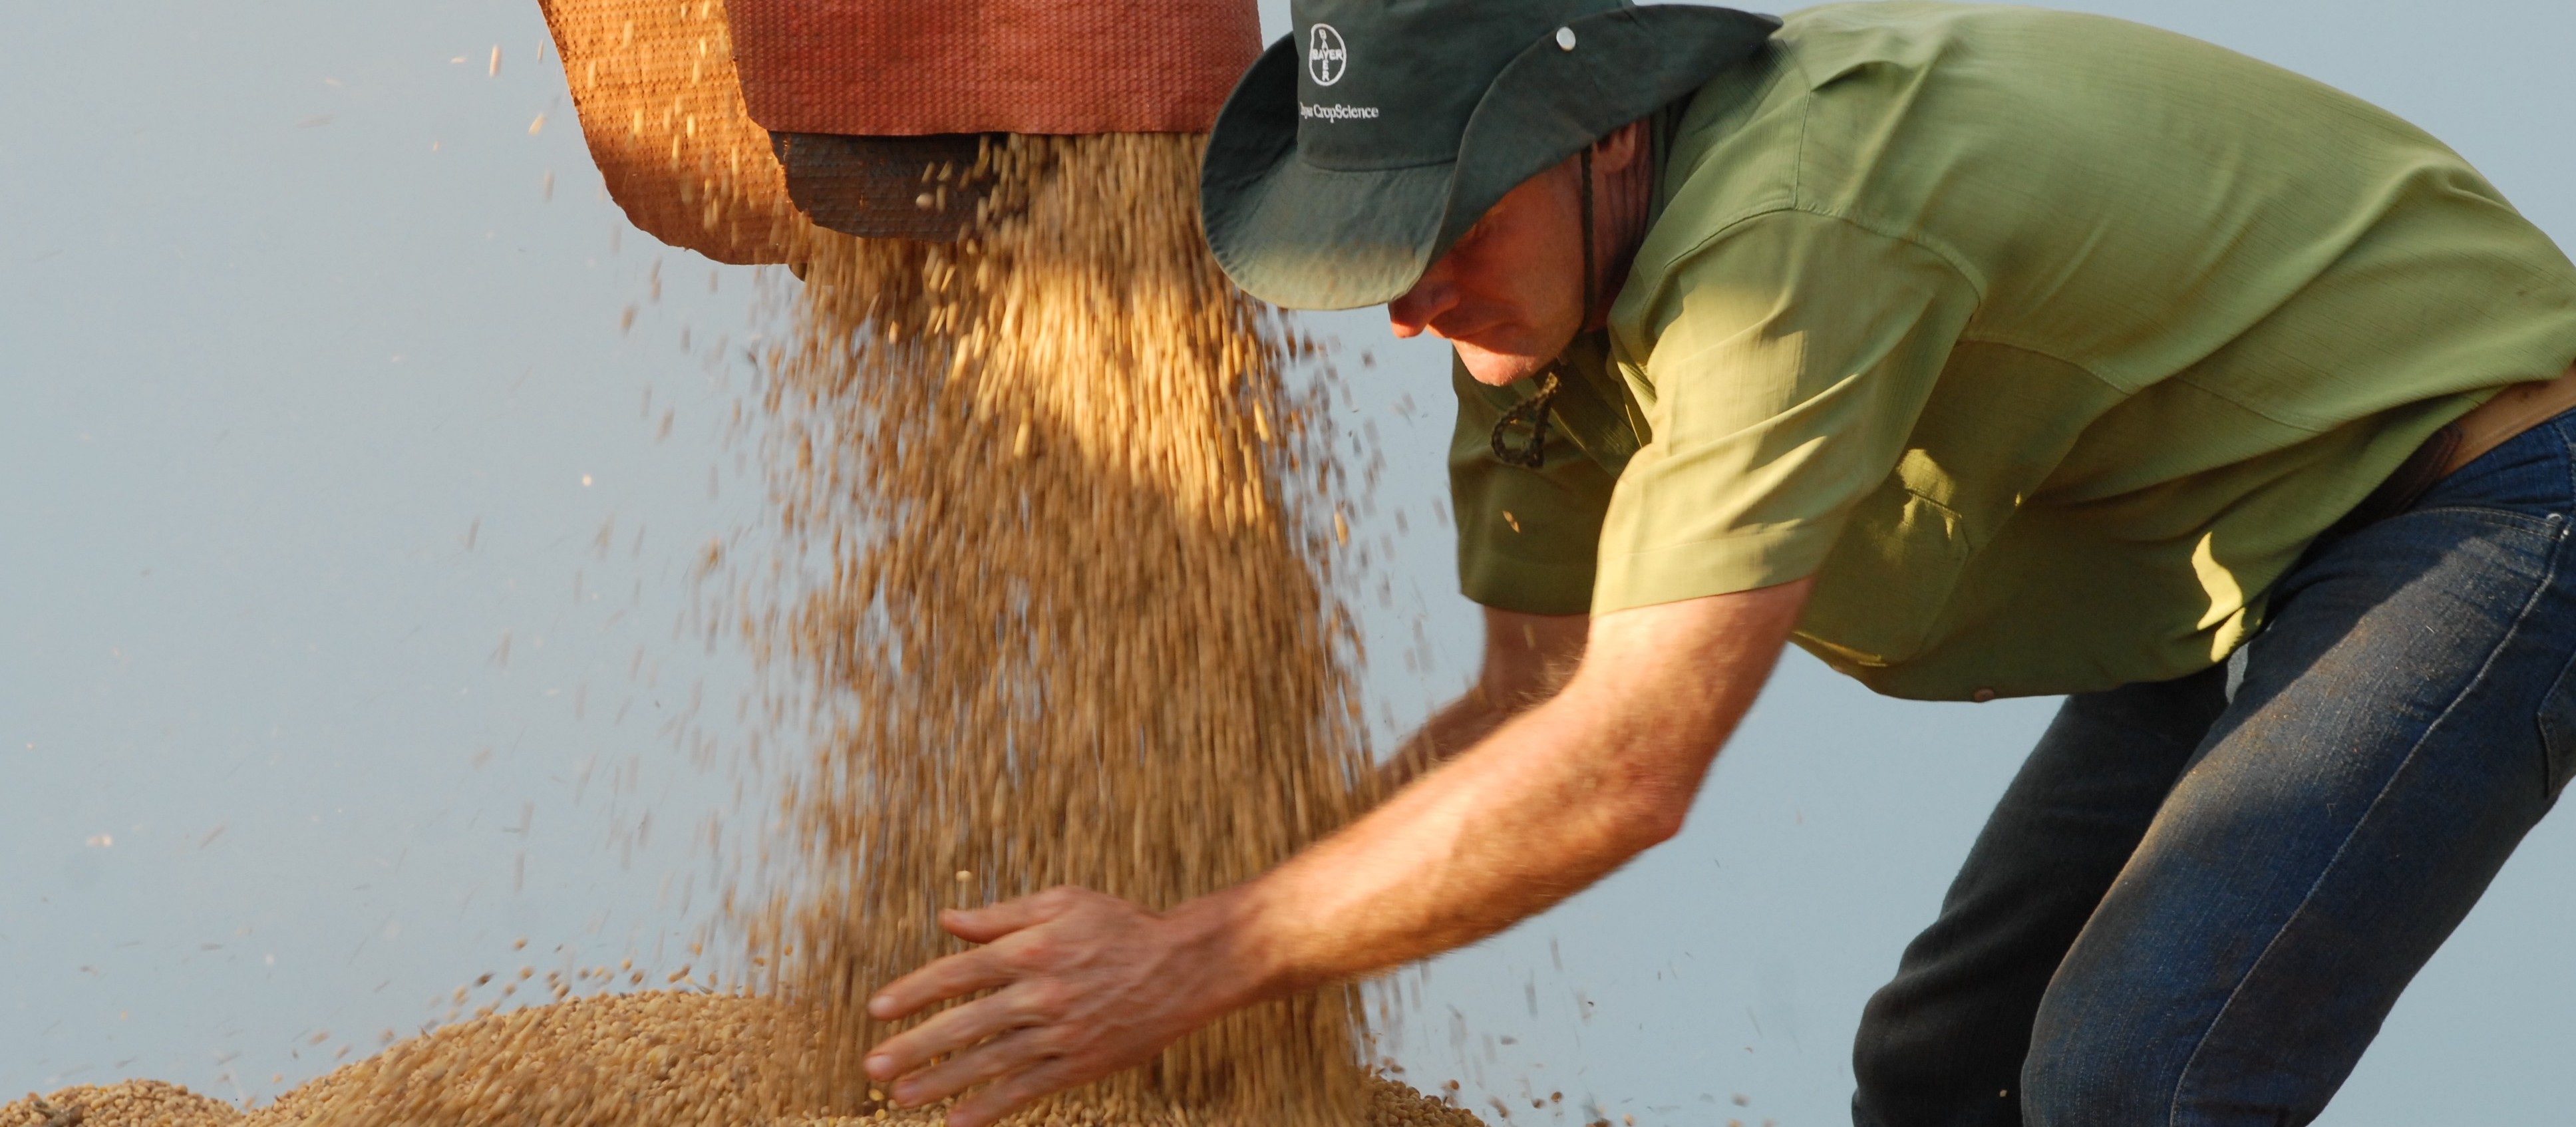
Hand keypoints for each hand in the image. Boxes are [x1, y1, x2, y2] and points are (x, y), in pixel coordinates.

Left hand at [863, 886, 1258, 1126]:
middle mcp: (1040, 994)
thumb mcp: (1063, 902)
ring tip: (901, 1099)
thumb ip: (1001, 916)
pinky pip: (1028, 1090)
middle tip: (874, 1066)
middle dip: (914, 1048)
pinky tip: (960, 1121)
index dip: (913, 992)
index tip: (878, 1010)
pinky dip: (992, 1108)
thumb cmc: (1122, 925)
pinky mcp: (1080, 1063)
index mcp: (1031, 949)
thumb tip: (947, 920)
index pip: (957, 973)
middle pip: (964, 1024)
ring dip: (941, 1082)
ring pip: (990, 1062)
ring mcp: (1060, 1033)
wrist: (1186, 967)